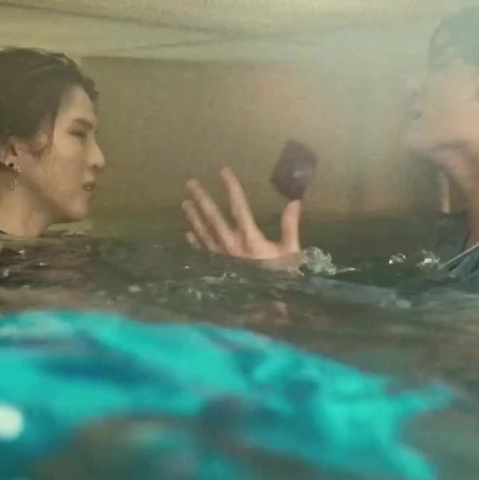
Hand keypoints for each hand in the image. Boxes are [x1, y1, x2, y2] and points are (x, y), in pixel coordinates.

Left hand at [182, 167, 302, 269]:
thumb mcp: (291, 251)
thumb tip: (294, 201)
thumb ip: (290, 226)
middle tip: (190, 183)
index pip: (239, 207)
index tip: (224, 171)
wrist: (269, 308)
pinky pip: (202, 252)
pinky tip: (187, 234)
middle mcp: (231, 245)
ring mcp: (221, 258)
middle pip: (213, 217)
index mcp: (250, 238)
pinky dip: (195, 242)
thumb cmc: (282, 277)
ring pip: (203, 233)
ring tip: (184, 203)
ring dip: (193, 217)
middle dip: (202, 199)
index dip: (231, 188)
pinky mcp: (216, 269)